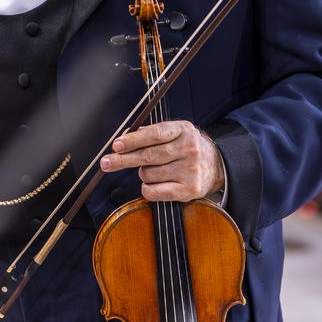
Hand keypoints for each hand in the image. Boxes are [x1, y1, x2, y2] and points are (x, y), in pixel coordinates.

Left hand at [100, 120, 224, 201]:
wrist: (215, 166)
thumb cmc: (186, 147)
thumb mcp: (175, 132)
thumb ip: (151, 132)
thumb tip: (124, 137)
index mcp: (184, 130)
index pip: (155, 134)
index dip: (133, 140)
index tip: (116, 145)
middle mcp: (189, 149)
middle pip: (148, 156)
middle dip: (123, 159)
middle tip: (106, 163)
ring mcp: (190, 170)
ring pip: (149, 174)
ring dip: (142, 173)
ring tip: (150, 170)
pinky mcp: (188, 190)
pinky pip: (155, 191)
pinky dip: (146, 188)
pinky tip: (151, 184)